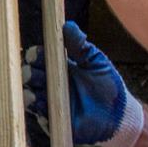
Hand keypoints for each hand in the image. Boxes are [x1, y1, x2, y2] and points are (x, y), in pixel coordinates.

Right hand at [24, 20, 145, 146]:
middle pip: (31, 76)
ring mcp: (51, 103)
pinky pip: (39, 115)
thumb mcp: (96, 62)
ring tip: (33, 89)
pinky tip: (38, 102)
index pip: (40, 59)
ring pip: (30, 95)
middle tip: (33, 71)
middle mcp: (52, 84)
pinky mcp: (54, 121)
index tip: (36, 54)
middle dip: (29, 72)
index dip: (35, 56)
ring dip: (28, 90)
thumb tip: (68, 25)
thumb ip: (81, 46)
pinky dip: (36, 108)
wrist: (119, 116)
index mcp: (61, 68)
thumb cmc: (109, 87)